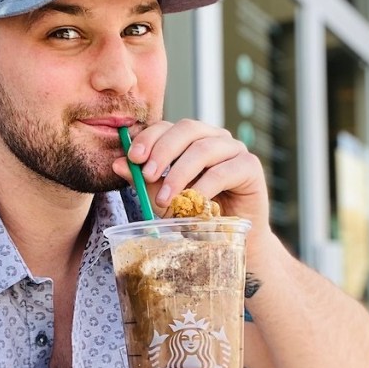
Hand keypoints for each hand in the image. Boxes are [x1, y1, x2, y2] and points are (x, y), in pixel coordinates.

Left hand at [113, 119, 269, 230]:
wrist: (230, 241)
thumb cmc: (196, 215)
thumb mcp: (165, 197)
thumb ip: (145, 180)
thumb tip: (118, 163)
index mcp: (192, 138)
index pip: (168, 126)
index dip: (149, 138)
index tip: (132, 158)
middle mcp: (214, 137)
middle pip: (187, 129)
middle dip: (163, 150)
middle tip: (147, 174)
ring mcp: (235, 149)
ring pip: (204, 149)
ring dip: (180, 174)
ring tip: (166, 199)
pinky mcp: (250, 166)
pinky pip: (224, 171)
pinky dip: (204, 187)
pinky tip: (193, 203)